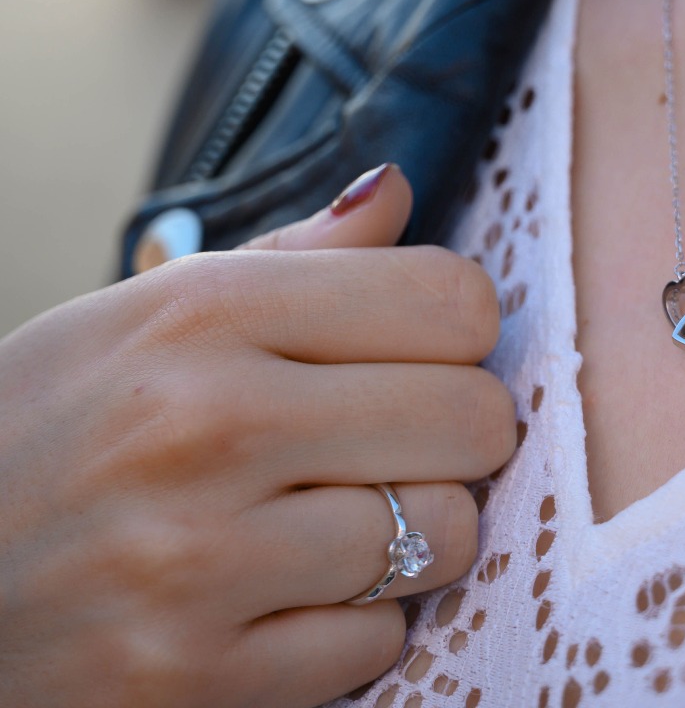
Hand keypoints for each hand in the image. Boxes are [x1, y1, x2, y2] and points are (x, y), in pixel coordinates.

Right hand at [0, 164, 513, 707]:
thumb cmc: (46, 426)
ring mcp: (200, 565)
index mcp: (202, 311)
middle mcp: (207, 427)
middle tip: (396, 435)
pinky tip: (288, 590)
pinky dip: (355, 619)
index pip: (449, 299)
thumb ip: (289, 255)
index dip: (456, 325)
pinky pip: (377, 642)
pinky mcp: (192, 682)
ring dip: (412, 529)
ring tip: (338, 514)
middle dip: (454, 427)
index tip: (422, 345)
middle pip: (472, 416)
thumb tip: (394, 190)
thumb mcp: (145, 311)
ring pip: (442, 534)